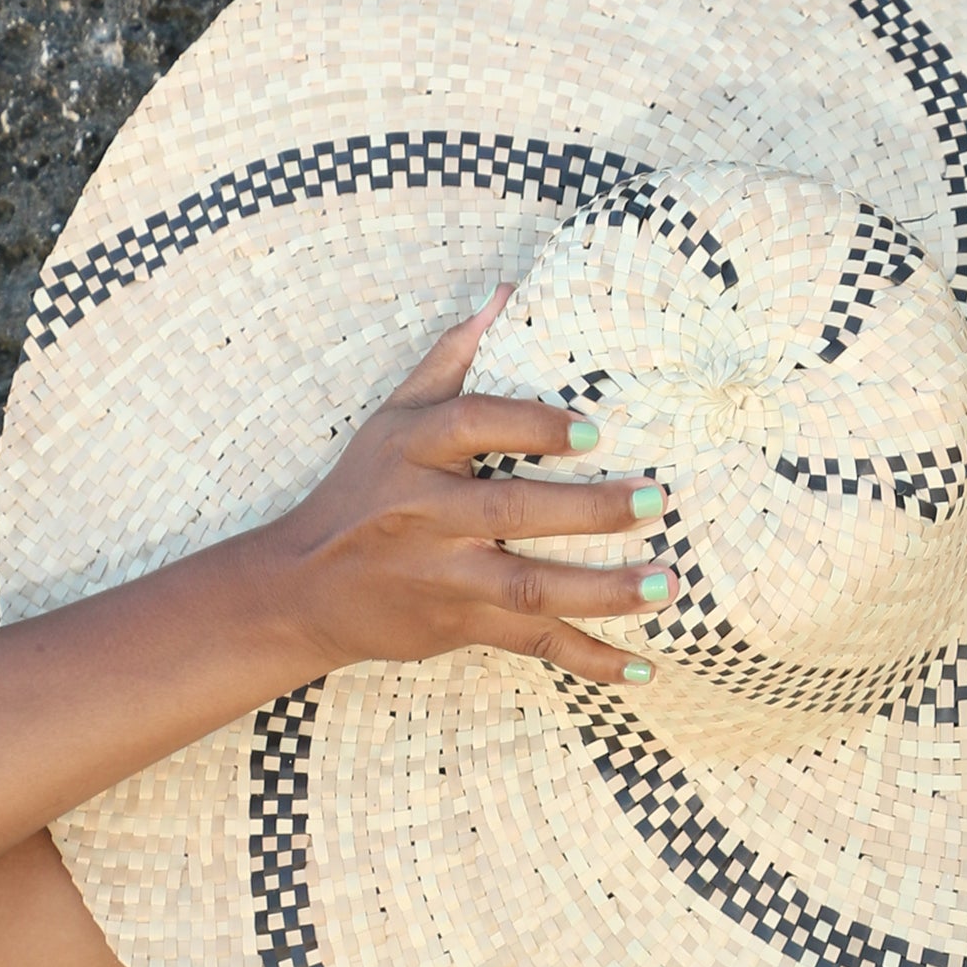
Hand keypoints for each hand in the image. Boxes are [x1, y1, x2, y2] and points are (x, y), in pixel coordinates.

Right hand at [258, 285, 673, 684]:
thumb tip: (507, 296)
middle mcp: (425, 515)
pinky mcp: (458, 625)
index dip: (533, 426)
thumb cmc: (360, 492)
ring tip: (665, 584)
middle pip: (513, 512)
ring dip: (602, 591)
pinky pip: (531, 644)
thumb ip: (450, 359)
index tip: (593, 429)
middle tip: (657, 499)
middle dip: (589, 509)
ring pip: (528, 587)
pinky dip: (588, 659)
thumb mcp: (392, 418)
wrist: (301, 590)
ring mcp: (443, 577)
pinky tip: (641, 670)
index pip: (473, 425)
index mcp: (411, 452)